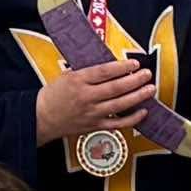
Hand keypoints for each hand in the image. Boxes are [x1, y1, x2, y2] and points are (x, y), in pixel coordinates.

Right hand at [35, 49, 158, 145]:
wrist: (41, 118)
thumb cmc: (53, 95)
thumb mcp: (66, 76)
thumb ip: (87, 71)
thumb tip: (109, 65)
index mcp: (78, 81)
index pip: (104, 72)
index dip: (121, 67)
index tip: (134, 63)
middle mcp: (86, 97)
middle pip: (116, 88)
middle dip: (135, 80)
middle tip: (147, 74)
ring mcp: (92, 113)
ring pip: (120, 105)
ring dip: (138, 97)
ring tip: (150, 89)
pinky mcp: (95, 126)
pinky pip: (117, 124)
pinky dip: (132, 119)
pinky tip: (143, 112)